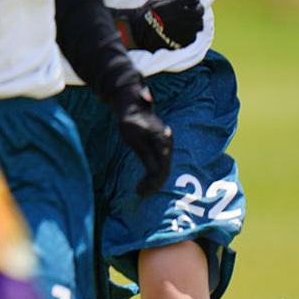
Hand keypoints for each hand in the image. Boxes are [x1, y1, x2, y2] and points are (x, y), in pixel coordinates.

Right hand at [113, 0, 202, 51]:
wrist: (137, 32)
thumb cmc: (149, 11)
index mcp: (173, 5)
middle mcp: (179, 18)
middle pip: (199, 10)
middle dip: (196, 8)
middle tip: (188, 9)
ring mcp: (181, 31)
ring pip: (199, 24)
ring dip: (195, 21)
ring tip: (186, 20)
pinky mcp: (181, 42)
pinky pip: (193, 36)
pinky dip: (190, 32)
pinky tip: (182, 30)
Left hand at [113, 81, 172, 196]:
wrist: (131, 106)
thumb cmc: (130, 122)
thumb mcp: (135, 141)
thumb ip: (147, 156)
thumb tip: (157, 174)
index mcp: (163, 141)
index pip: (163, 168)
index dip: (154, 182)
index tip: (142, 191)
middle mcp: (167, 142)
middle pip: (164, 168)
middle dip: (153, 183)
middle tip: (140, 193)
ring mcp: (165, 143)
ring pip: (162, 166)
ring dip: (153, 179)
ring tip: (141, 189)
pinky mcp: (160, 144)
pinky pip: (160, 161)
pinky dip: (153, 172)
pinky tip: (146, 180)